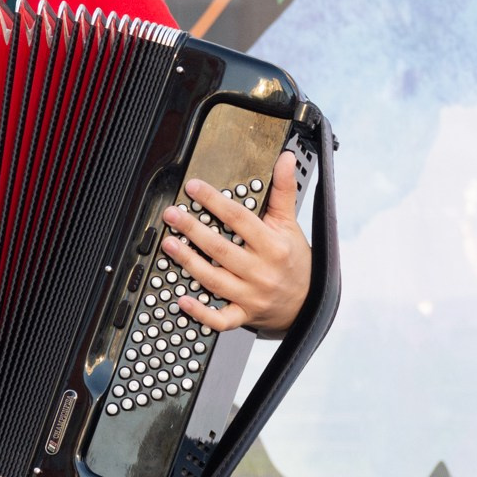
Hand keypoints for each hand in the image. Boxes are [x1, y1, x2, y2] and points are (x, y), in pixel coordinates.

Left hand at [163, 151, 309, 334]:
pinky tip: (183, 299)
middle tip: (172, 215)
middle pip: (221, 249)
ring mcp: (251, 295)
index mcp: (272, 246)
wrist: (308, 302)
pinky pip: (220, 318)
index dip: (214, 201)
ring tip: (169, 244)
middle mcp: (261, 271)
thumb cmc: (294, 259)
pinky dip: (201, 312)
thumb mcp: (290, 223)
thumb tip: (285, 158)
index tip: (194, 188)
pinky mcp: (243, 315)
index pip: (239, 219)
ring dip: (188, 262)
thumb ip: (284, 190)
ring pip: (215, 280)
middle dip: (193, 230)